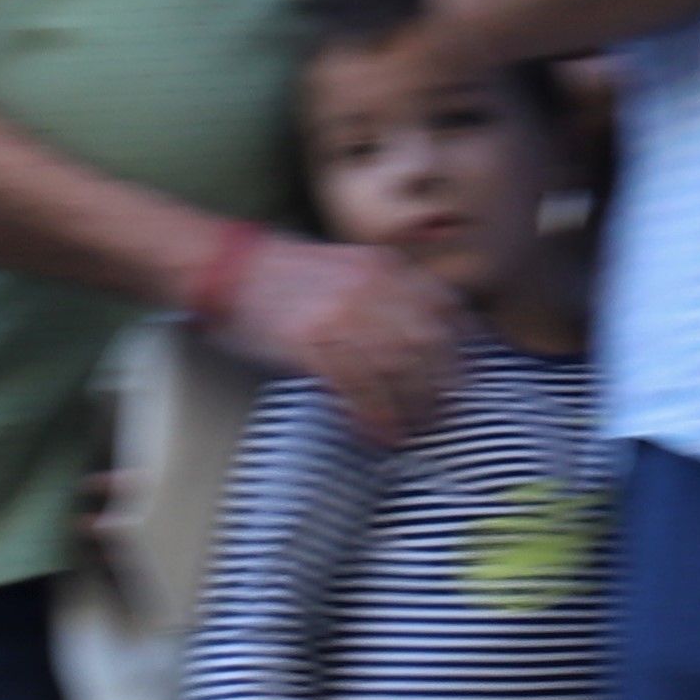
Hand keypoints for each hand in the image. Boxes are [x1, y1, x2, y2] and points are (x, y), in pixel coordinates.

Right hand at [228, 233, 468, 448]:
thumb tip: (422, 334)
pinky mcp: (313, 342)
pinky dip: (375, 415)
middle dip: (444, 384)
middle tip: (447, 413)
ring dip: (413, 406)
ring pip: (399, 368)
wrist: (228, 267)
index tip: (471, 373)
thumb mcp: (350, 267)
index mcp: (387, 267)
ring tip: (416, 429)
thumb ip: (388, 292)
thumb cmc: (287, 275)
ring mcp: (344, 314)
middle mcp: (374, 288)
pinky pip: (358, 387)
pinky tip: (380, 433)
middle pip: (429, 343)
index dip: (465, 346)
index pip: (446, 307)